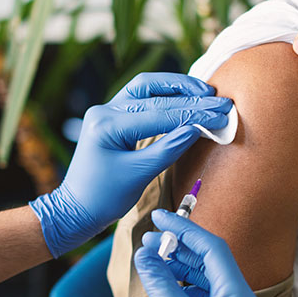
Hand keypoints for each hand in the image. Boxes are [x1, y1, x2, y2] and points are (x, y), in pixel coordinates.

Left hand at [30, 73, 231, 256]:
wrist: (76, 209)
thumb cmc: (104, 198)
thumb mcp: (138, 176)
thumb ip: (168, 149)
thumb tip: (197, 129)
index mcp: (107, 125)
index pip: (159, 114)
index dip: (194, 113)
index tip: (221, 113)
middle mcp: (104, 110)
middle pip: (154, 93)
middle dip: (190, 97)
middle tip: (220, 101)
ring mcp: (107, 110)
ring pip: (146, 87)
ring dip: (177, 87)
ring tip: (205, 90)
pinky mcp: (112, 116)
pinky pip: (142, 98)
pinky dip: (165, 96)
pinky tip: (186, 97)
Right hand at [135, 209, 265, 296]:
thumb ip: (161, 283)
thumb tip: (145, 255)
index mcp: (239, 296)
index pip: (212, 248)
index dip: (184, 229)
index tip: (159, 217)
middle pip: (210, 263)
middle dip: (179, 249)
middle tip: (149, 239)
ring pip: (207, 282)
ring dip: (180, 269)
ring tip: (152, 260)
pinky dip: (185, 290)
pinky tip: (164, 286)